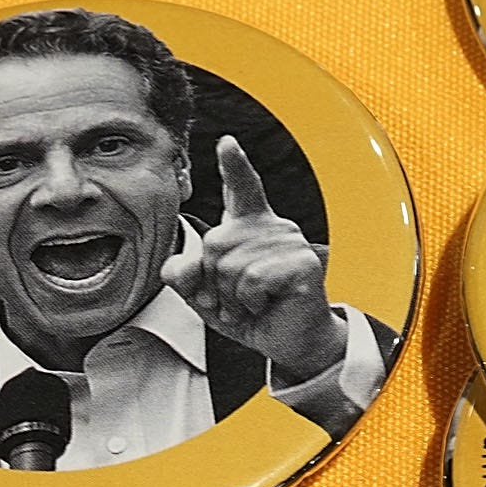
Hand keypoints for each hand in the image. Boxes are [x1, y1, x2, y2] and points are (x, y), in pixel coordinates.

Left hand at [162, 138, 341, 385]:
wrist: (288, 342)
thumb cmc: (249, 313)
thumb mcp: (204, 295)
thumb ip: (184, 276)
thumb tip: (184, 265)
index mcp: (249, 226)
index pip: (242, 188)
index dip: (234, 165)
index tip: (227, 144)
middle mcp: (271, 226)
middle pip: (214, 243)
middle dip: (214, 283)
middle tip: (233, 300)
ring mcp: (290, 241)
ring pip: (232, 265)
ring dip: (233, 298)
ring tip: (250, 304)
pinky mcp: (302, 262)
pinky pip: (252, 280)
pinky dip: (250, 302)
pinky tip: (265, 305)